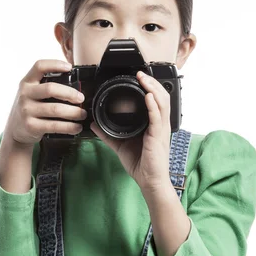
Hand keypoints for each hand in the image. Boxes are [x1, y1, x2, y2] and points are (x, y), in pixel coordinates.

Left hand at [90, 71, 171, 192]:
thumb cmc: (141, 165)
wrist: (149, 182)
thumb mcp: (120, 145)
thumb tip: (93, 124)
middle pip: (162, 97)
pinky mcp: (158, 138)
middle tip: (140, 73)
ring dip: (153, 88)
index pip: (157, 100)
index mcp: (154, 125)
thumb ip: (107, 133)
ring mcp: (161, 130)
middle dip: (152, 82)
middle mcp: (160, 125)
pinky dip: (153, 106)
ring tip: (144, 79)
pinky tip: (148, 96)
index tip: (139, 77)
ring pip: (162, 103)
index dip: (150, 87)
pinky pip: (157, 118)